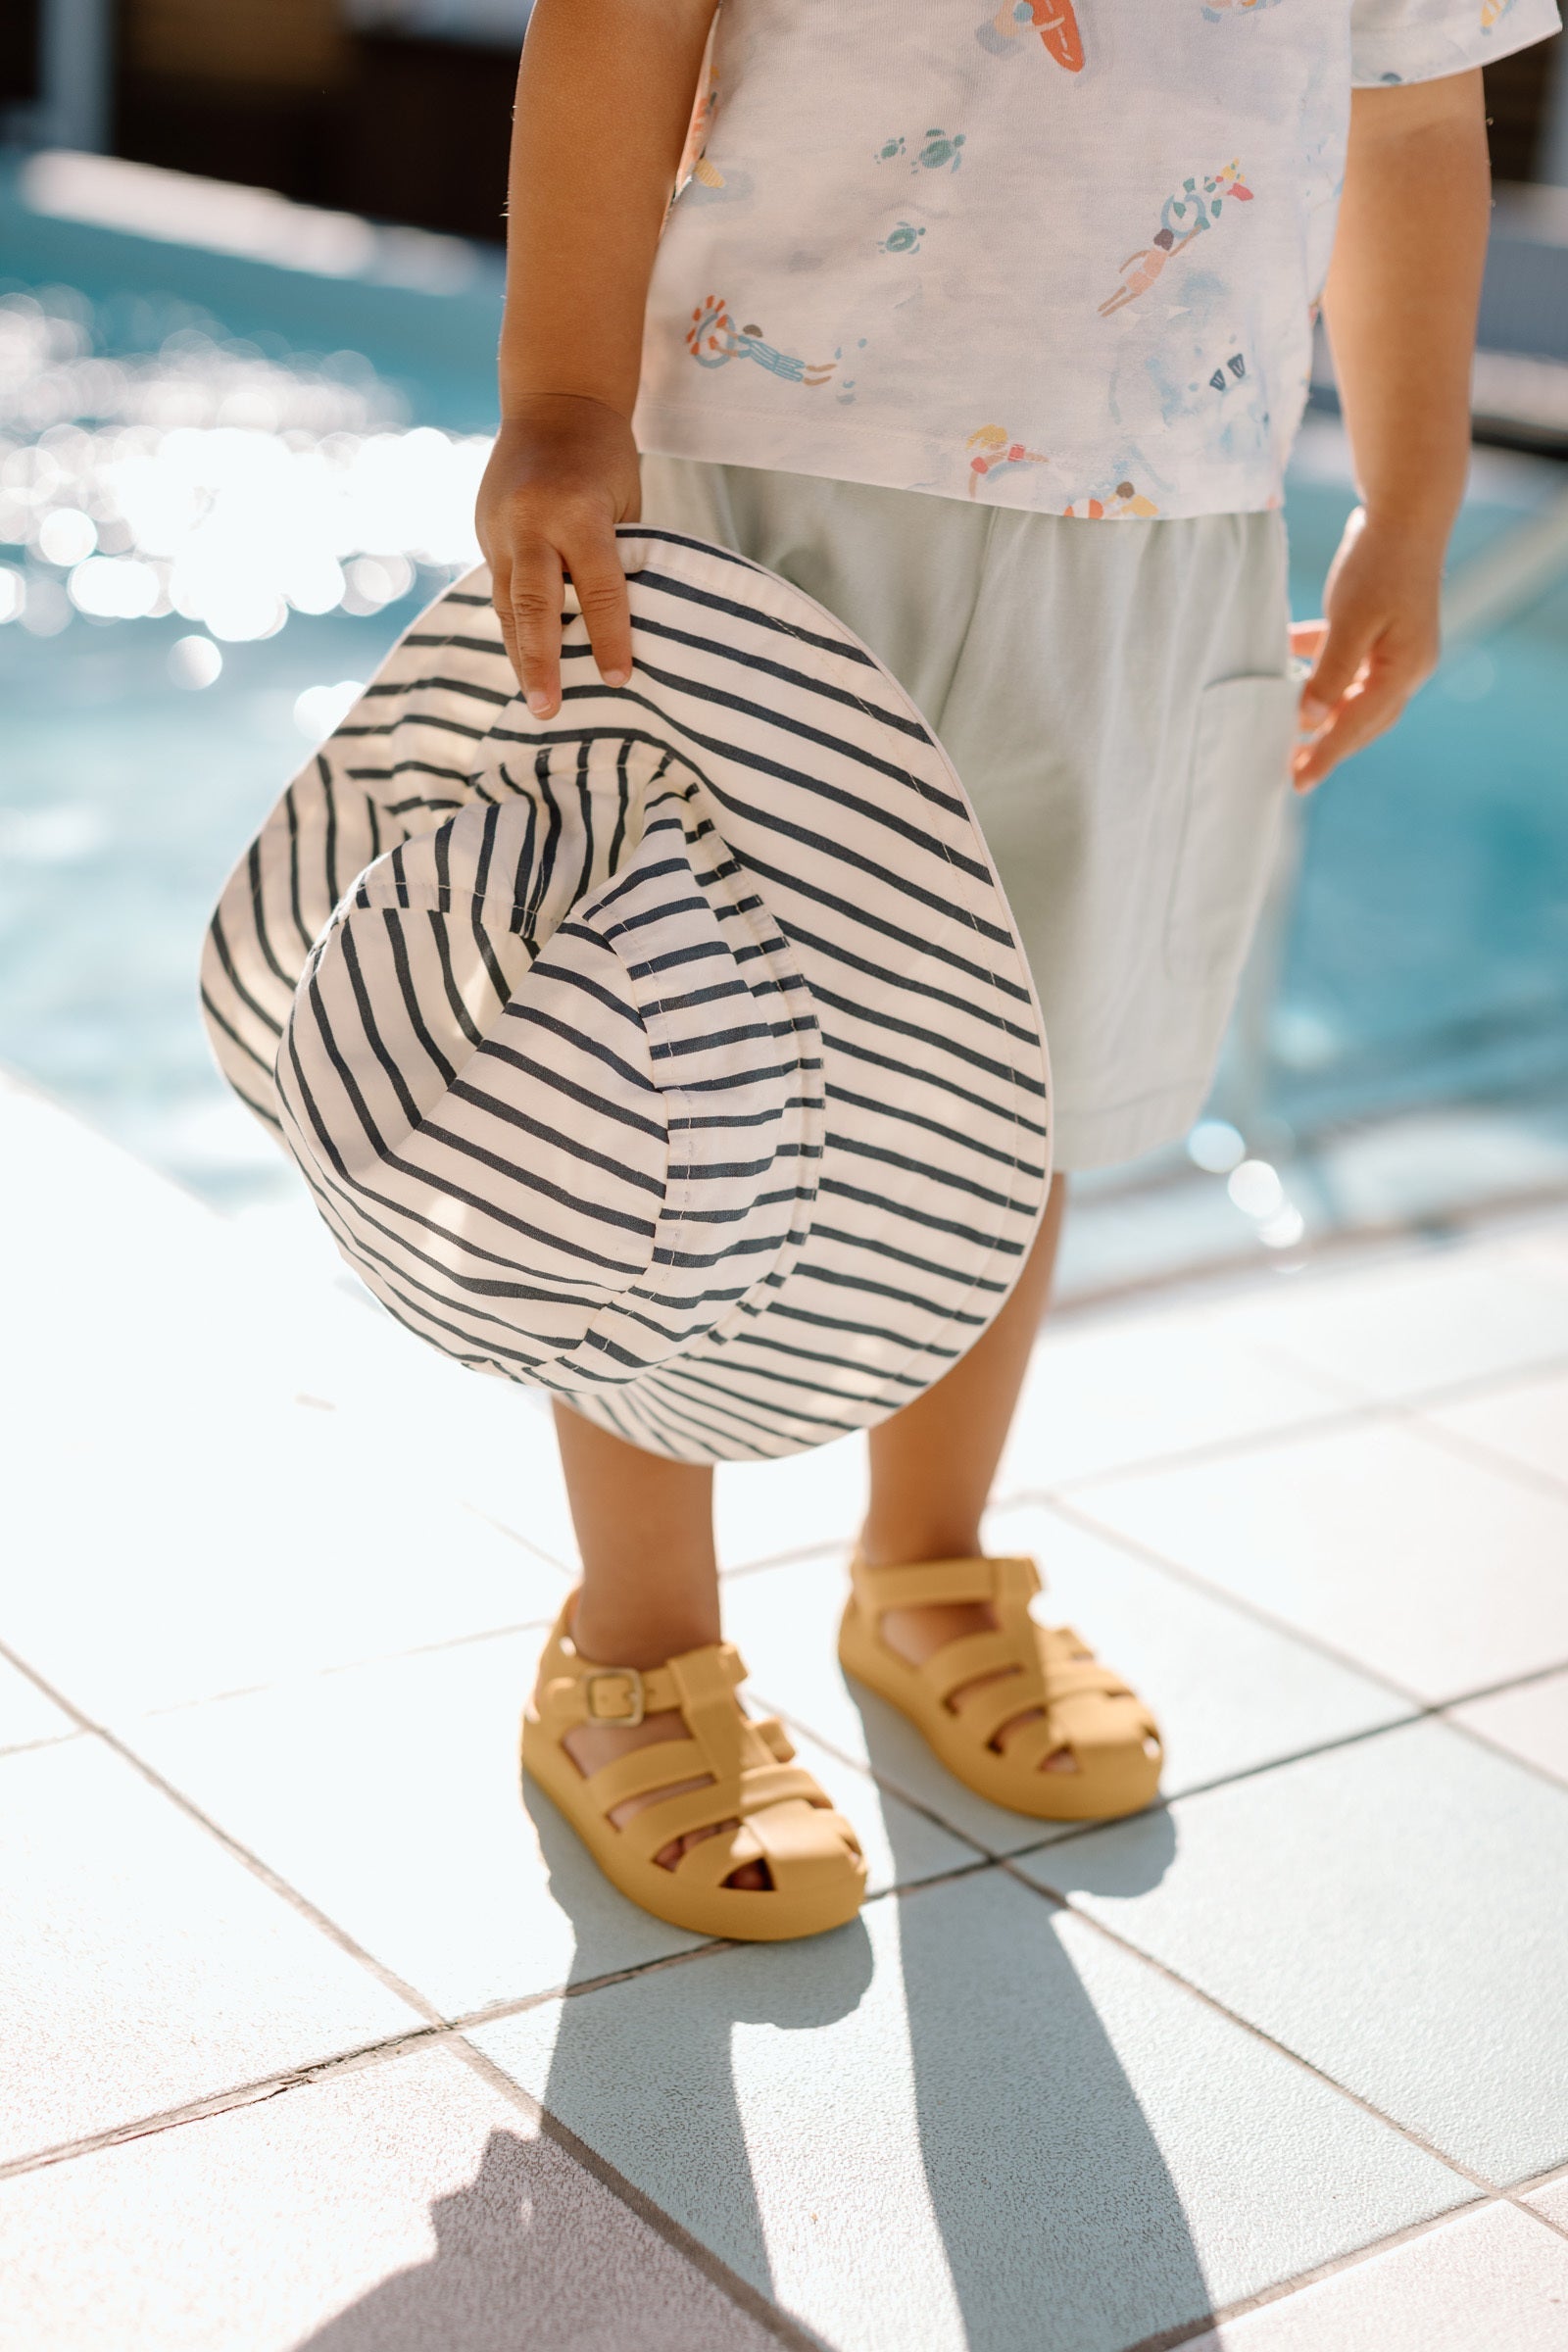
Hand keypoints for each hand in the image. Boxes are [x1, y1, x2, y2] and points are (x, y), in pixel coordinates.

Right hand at [474, 393, 642, 714]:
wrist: (551, 401)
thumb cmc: (605, 456)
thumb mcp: (624, 500)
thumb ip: (616, 556)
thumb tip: (620, 623)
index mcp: (576, 511)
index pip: (597, 587)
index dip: (609, 637)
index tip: (618, 679)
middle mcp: (530, 522)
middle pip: (533, 604)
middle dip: (541, 661)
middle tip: (548, 709)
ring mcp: (499, 528)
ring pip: (506, 605)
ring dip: (520, 656)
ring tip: (536, 701)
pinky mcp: (483, 533)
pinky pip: (499, 591)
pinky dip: (512, 628)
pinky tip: (525, 663)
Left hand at [1290, 505, 1443, 791]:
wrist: (1406, 511)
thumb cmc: (1379, 565)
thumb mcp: (1350, 621)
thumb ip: (1329, 673)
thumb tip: (1309, 719)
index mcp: (1403, 670)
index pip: (1358, 726)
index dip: (1326, 755)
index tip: (1297, 782)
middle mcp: (1406, 667)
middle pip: (1362, 720)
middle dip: (1328, 744)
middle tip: (1292, 770)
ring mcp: (1398, 649)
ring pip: (1355, 695)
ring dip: (1324, 711)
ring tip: (1289, 730)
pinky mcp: (1385, 630)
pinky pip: (1350, 663)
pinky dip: (1322, 669)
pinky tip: (1289, 661)